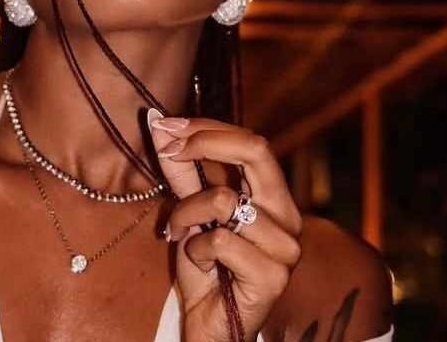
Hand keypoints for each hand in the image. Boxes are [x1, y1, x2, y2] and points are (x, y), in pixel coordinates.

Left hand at [148, 112, 302, 341]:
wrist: (209, 326)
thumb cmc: (205, 268)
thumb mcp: (188, 211)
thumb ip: (180, 170)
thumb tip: (158, 123)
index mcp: (273, 197)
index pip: (252, 142)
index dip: (208, 127)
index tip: (167, 124)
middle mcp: (287, 216)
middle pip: (257, 151)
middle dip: (205, 141)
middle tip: (168, 147)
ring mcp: (285, 247)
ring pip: (224, 199)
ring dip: (186, 213)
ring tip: (179, 234)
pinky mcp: (273, 276)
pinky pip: (220, 241)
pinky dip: (195, 249)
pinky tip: (199, 264)